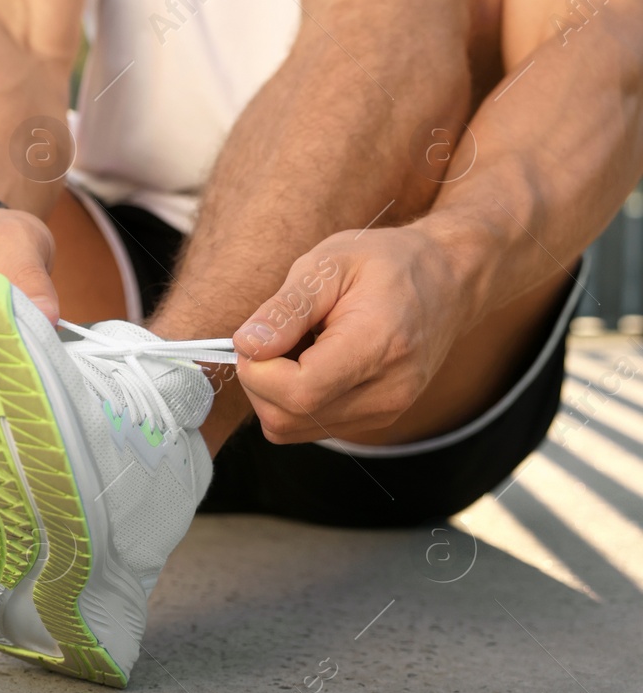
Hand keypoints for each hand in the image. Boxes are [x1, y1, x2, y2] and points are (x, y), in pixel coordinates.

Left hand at [232, 226, 472, 442]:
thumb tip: (246, 344)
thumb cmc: (388, 263)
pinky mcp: (376, 419)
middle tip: (272, 337)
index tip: (256, 338)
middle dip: (259, 381)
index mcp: (378, 346)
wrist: (448, 280)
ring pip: (291, 428)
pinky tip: (311, 361)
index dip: (258, 370)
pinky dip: (292, 399)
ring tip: (297, 346)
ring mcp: (384, 411)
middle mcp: (387, 391)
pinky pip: (308, 426)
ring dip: (273, 391)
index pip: (298, 392)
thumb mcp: (329, 264)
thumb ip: (285, 308)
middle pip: (287, 418)